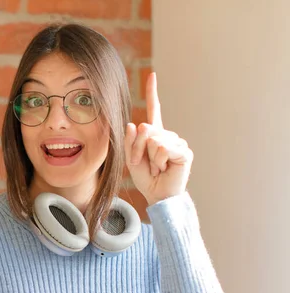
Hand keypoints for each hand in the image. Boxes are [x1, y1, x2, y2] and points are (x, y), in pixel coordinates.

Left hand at [124, 72, 193, 205]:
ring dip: (149, 158)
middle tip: (144, 164)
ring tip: (156, 168)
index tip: (152, 75)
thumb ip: (130, 142)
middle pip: (146, 130)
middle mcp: (167, 135)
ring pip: (154, 140)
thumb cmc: (146, 178)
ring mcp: (177, 142)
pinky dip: (159, 161)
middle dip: (138, 149)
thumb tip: (134, 124)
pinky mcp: (184, 151)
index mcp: (155, 134)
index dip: (153, 92)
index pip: (154, 110)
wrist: (158, 195)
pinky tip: (165, 168)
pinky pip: (163, 148)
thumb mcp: (131, 159)